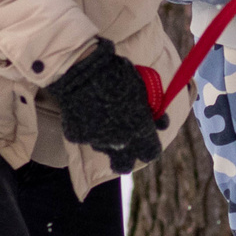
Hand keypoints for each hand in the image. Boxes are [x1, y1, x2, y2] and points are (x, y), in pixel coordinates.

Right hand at [45, 39, 163, 173]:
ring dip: (105, 138)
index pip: (150, 153)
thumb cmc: (118, 74)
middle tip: (124, 145)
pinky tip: (85, 109)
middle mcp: (118, 143)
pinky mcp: (76, 136)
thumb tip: (160, 123)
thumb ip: (152, 110)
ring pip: (102, 148)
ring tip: (102, 115)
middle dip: (125, 159)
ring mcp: (95, 141)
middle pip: (124, 166)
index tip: (147, 140)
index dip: (149, 147)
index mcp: (139, 131)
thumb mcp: (143, 89)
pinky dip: (85, 127)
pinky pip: (83, 136)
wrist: (83, 69)